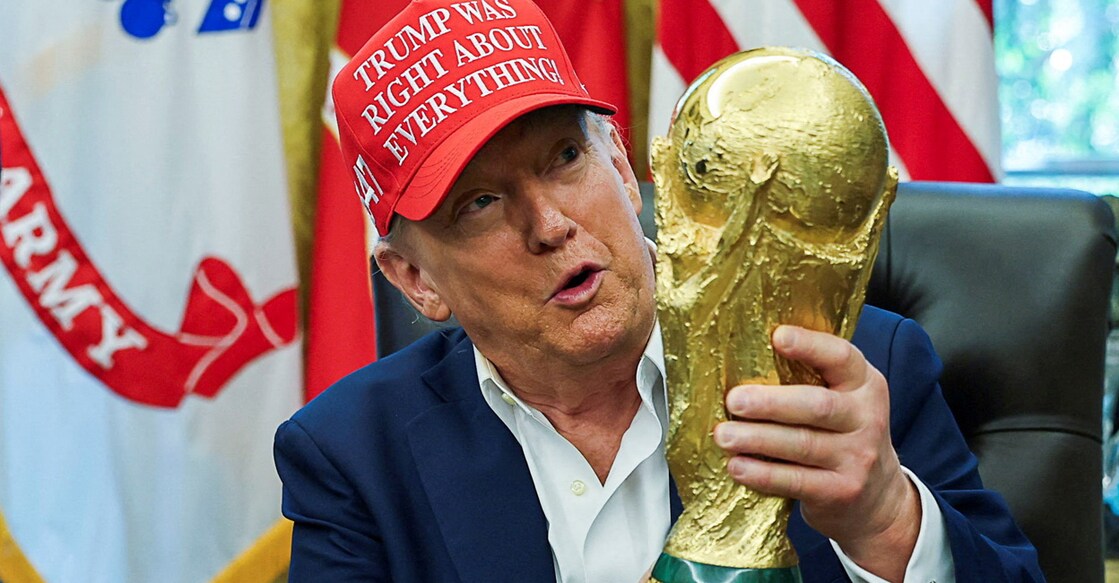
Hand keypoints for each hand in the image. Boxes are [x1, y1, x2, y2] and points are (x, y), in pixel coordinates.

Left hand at [713, 325, 919, 580]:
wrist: (878, 498)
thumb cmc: (842, 436)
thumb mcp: (844, 400)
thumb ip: (811, 379)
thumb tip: (743, 358)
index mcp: (865, 385)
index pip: (842, 357)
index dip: (810, 345)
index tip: (777, 336)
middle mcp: (867, 419)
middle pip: (817, 406)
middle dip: (771, 403)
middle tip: (734, 400)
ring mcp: (858, 458)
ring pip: (802, 444)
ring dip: (757, 439)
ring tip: (723, 435)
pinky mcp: (843, 492)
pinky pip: (797, 481)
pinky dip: (763, 474)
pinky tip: (737, 467)